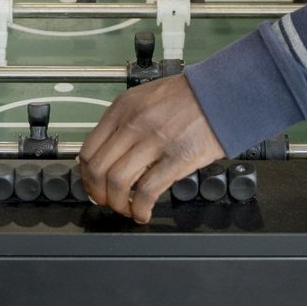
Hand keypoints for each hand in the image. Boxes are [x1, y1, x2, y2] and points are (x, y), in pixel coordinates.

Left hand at [78, 75, 224, 223]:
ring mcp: (154, 141)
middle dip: (98, 193)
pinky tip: (143, 212)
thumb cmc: (187, 96)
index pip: (87, 150)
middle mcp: (133, 124)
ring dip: (118, 204)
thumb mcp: (144, 99)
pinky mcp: (176, 158)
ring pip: (117, 183)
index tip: (93, 185)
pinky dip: (140, 209)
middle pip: (98, 170)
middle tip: (107, 201)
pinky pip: (147, 191)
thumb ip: (124, 123)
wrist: (220, 93)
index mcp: (122, 109)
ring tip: (127, 208)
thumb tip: (108, 154)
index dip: (86, 176)